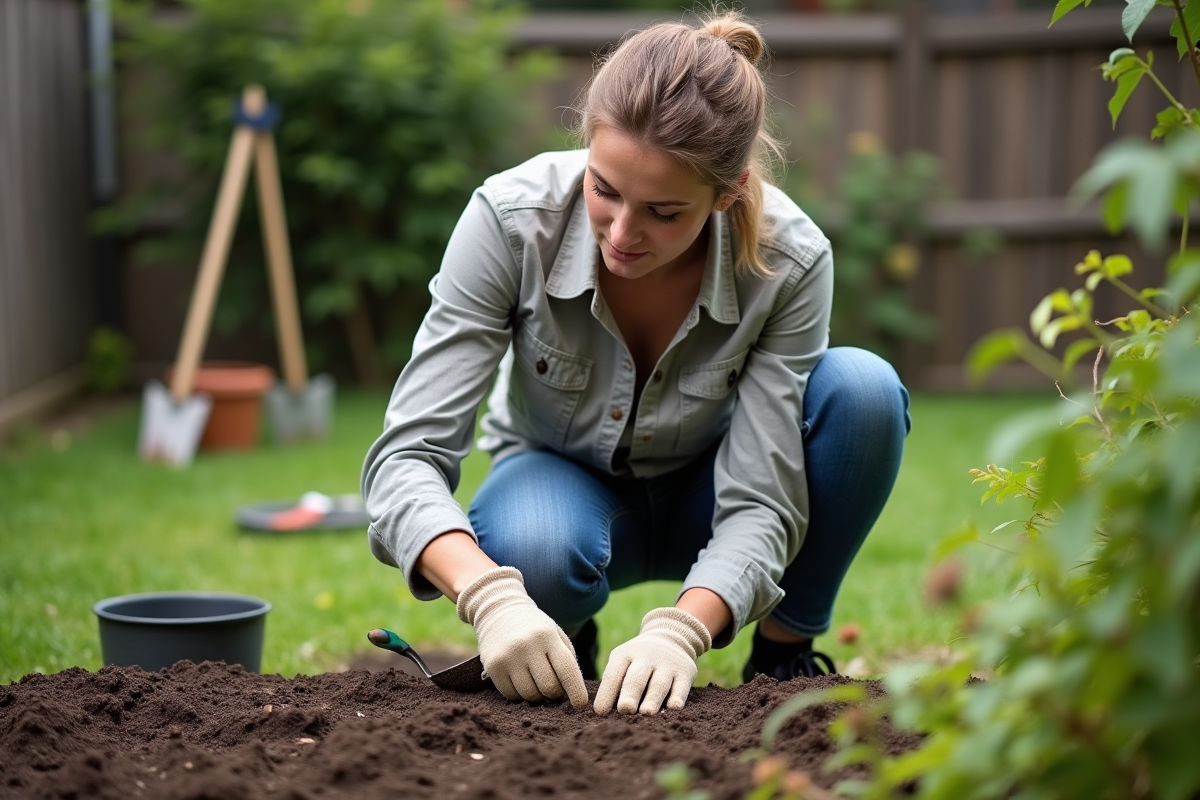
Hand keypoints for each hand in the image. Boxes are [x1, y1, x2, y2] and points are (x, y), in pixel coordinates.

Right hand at [456, 566, 587, 707]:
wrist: (499, 610)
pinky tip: (521, 681)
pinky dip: (519, 695)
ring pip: (530, 695)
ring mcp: (508, 657)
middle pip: (548, 687)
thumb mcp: (555, 634)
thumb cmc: (535, 628)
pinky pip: (511, 695)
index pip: (567, 670)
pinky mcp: (492, 667)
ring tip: (537, 683)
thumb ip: (567, 660)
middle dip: (555, 694)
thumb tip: (573, 694)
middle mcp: (527, 646)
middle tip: (554, 689)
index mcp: (547, 636)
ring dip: (537, 696)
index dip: (576, 691)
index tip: (580, 705)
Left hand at [594, 607, 711, 715]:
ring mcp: (667, 664)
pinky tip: (673, 707)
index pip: (614, 673)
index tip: (600, 711)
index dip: (607, 692)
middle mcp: (646, 657)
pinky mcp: (685, 672)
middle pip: (637, 677)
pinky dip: (677, 697)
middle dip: (630, 694)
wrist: (672, 637)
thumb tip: (604, 713)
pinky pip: (681, 686)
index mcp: (625, 655)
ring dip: (653, 699)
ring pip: (659, 683)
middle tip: (625, 709)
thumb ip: (615, 684)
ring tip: (646, 713)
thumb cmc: (639, 661)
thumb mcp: (624, 662)